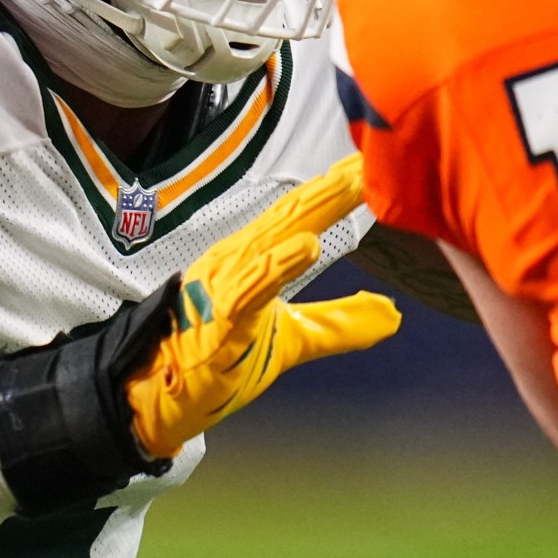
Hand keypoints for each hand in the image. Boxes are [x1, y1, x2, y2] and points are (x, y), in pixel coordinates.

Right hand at [126, 155, 401, 457]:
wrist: (163, 399)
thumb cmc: (222, 360)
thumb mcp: (295, 339)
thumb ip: (340, 324)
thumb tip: (394, 314)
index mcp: (252, 257)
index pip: (301, 215)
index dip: (337, 188)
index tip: (374, 161)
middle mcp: (236, 260)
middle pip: (291, 216)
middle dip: (331, 187)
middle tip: (369, 158)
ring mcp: (223, 287)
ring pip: (270, 241)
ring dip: (309, 213)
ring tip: (345, 187)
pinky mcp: (217, 322)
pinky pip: (248, 289)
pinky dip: (275, 266)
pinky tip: (306, 247)